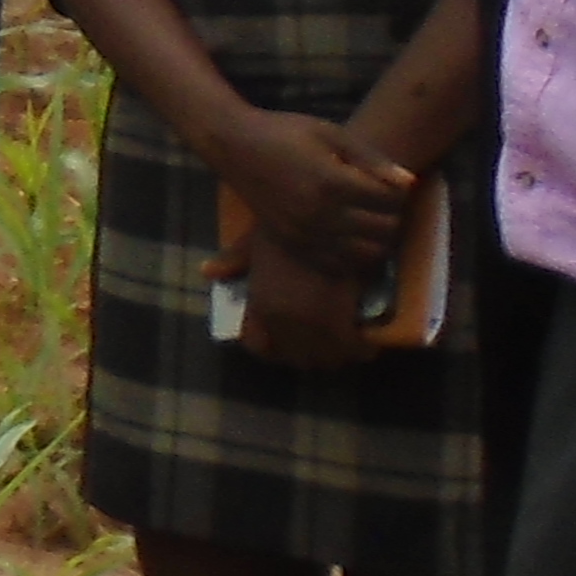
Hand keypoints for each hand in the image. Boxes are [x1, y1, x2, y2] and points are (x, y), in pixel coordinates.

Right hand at [207, 107, 407, 270]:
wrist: (234, 145)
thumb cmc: (285, 132)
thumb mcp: (331, 134)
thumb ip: (372, 160)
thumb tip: (410, 184)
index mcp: (332, 181)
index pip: (389, 200)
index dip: (400, 193)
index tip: (394, 184)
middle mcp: (320, 213)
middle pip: (382, 229)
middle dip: (394, 217)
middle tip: (386, 203)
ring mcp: (305, 232)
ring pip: (365, 253)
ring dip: (378, 240)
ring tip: (372, 221)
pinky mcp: (293, 244)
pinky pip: (337, 265)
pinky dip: (354, 257)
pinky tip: (353, 238)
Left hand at [235, 228, 387, 369]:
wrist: (318, 218)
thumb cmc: (285, 226)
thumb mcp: (253, 244)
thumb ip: (234, 262)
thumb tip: (206, 272)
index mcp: (259, 306)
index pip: (260, 346)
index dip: (275, 350)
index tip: (291, 348)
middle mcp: (280, 323)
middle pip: (299, 358)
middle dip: (313, 356)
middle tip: (329, 350)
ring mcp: (308, 325)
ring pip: (327, 358)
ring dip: (338, 356)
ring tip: (352, 350)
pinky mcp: (338, 320)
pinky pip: (352, 347)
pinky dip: (361, 348)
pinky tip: (369, 345)